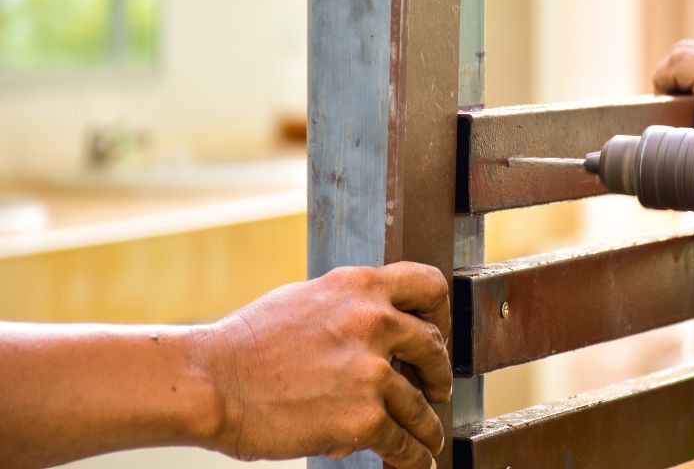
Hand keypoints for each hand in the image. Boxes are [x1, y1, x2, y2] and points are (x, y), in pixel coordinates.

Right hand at [199, 262, 450, 468]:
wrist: (211, 383)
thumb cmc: (247, 345)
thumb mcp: (306, 300)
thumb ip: (348, 308)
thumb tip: (376, 324)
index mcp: (359, 286)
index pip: (428, 286)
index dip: (440, 314)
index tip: (437, 334)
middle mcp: (373, 320)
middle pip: (434, 347)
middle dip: (438, 373)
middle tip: (436, 390)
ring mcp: (372, 369)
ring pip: (422, 404)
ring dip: (429, 426)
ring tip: (429, 438)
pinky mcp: (364, 416)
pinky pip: (403, 442)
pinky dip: (412, 457)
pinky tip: (414, 462)